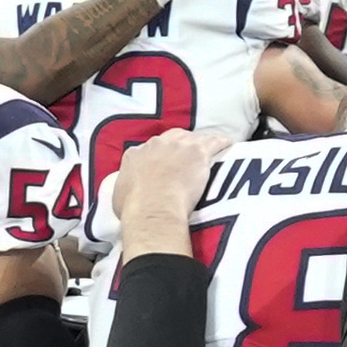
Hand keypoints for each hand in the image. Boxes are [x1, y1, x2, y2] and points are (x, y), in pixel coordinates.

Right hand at [104, 126, 226, 243]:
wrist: (153, 207)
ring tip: (209, 148)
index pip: (149, 149)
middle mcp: (156, 145)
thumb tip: (128, 191)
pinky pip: (213, 142)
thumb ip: (125, 187)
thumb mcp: (120, 196)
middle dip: (179, 145)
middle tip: (187, 155)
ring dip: (200, 143)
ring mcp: (178, 146)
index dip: (158, 156)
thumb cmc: (135, 208)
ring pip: (193, 138)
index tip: (163, 164)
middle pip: (171, 138)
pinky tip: (227, 144)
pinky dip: (220, 143)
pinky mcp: (198, 152)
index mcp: (135, 154)